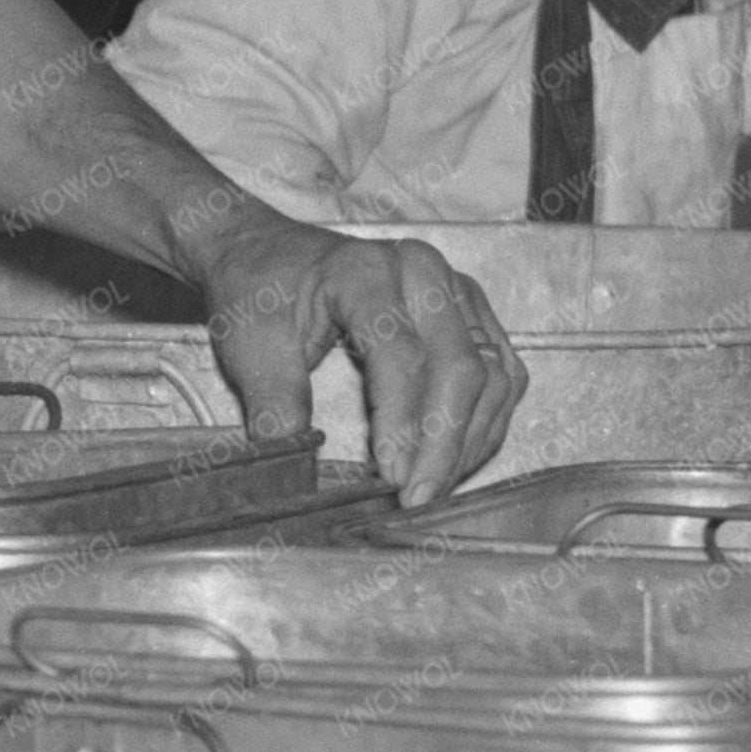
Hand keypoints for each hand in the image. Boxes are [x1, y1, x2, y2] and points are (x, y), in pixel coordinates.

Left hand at [186, 219, 526, 505]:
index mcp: (364, 272)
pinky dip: (484, 423)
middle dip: (443, 443)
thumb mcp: (250, 346)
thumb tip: (294, 470)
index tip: (390, 476)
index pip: (401, 354)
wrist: (266, 254)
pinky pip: (501, 374)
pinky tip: (455, 460)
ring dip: (469, 440)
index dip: (401, 422)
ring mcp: (456, 291)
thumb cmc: (258, 293)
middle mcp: (423, 273)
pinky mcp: (472, 313)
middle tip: (418, 497)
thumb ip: (274, 404)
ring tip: (433, 488)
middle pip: (459, 367)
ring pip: (491, 375)